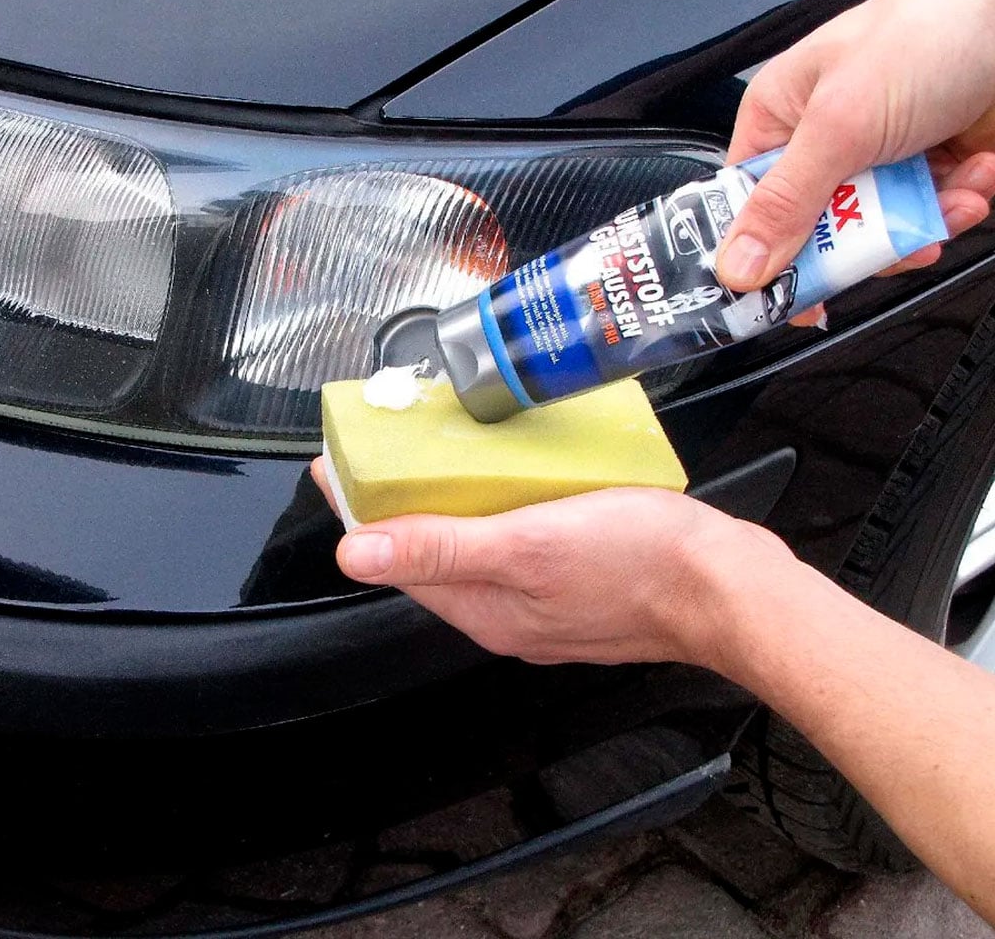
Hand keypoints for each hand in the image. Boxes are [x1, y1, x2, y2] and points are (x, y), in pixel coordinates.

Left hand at [312, 459, 797, 670]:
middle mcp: (505, 611)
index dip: (361, 512)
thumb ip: (442, 547)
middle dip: (398, 506)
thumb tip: (356, 554)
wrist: (726, 588)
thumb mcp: (529, 546)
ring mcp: (541, 599)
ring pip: (474, 548)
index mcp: (485, 608)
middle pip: (431, 553)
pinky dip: (496, 512)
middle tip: (382, 453)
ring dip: (448, 506)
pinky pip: (514, 544)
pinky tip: (509, 485)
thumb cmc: (642, 565)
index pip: (396, 559)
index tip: (337, 469)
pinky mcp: (573, 581)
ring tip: (435, 459)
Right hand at [717, 0, 994, 314]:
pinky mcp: (928, 167)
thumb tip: (737, 266)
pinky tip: (970, 179)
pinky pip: (923, 218)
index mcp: (780, 118)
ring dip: (916, 226)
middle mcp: (823, 140)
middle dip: (853, 245)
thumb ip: (786, 203)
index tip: (773, 292)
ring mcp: (878, 156)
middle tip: (873, 255)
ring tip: (946, 200)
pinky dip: (953, 208)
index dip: (757, 252)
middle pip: (812, 231)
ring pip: (873, 235)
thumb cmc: (931, 30)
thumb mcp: (841, 124)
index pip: (747, 205)